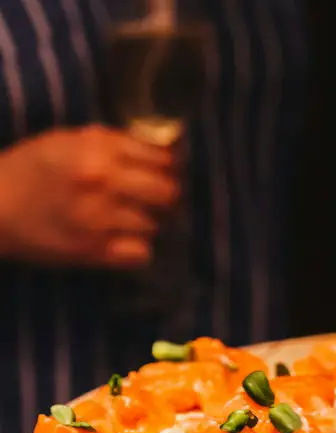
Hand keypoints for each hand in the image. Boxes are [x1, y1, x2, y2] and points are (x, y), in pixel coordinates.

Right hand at [0, 125, 178, 268]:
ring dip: (147, 223)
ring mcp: (99, 220)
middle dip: (166, 197)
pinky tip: (120, 242)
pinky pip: (142, 254)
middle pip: (168, 193)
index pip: (164, 159)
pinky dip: (136, 249)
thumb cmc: (30, 169)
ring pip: (156, 225)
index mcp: (98, 151)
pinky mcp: (94, 252)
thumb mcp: (68, 140)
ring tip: (124, 220)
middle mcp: (103, 184)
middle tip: (152, 200)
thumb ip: (117, 142)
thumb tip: (165, 147)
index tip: (164, 173)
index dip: (170, 167)